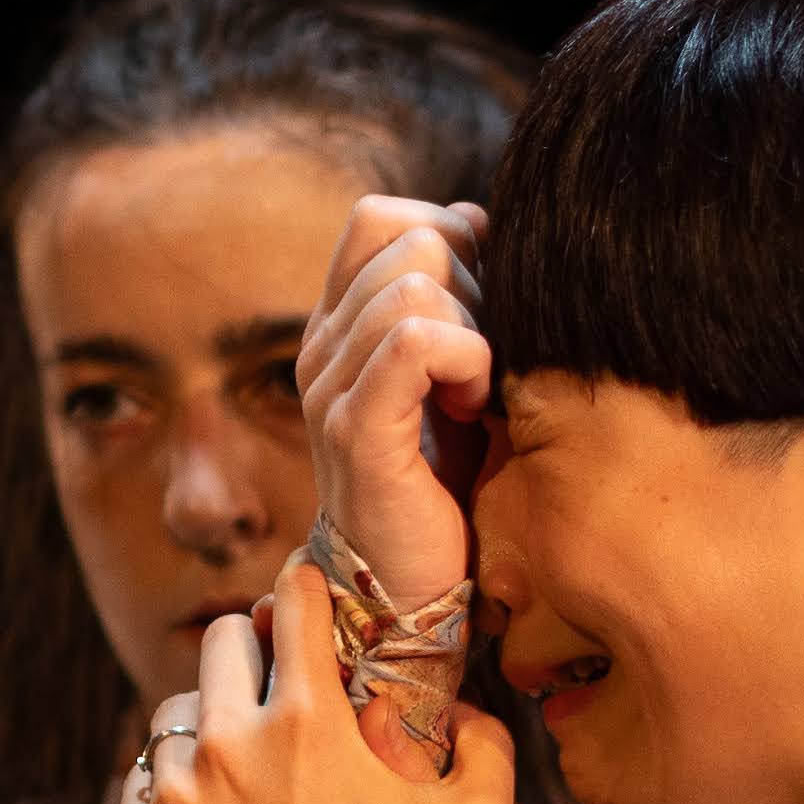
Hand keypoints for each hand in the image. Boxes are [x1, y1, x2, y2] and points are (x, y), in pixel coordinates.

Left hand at [120, 560, 520, 803]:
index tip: (304, 589)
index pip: (294, 607)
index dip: (304, 588)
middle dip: (252, 649)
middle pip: (220, 642)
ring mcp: (175, 797)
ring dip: (208, 722)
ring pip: (174, 714)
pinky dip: (174, 791)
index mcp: (308, 722)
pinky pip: (145, 786)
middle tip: (276, 682)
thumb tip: (470, 710)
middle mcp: (230, 744)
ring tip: (241, 761)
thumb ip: (488, 748)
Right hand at [297, 197, 493, 610]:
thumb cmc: (445, 481)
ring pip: (414, 285)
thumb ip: (455, 296)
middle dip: (472, 284)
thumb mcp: (453, 371)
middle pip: (406, 239)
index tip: (482, 304)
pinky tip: (471, 403)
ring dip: (473, 328)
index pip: (379, 217)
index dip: (447, 234)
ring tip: (476, 387)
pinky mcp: (356, 430)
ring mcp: (330, 388)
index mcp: (338, 325)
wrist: (413, 587)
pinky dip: (464, 360)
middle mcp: (321, 348)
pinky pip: (413, 342)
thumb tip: (474, 217)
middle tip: (483, 357)